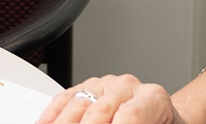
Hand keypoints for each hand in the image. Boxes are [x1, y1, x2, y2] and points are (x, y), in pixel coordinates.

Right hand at [37, 74, 179, 123]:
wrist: (160, 120)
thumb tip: (116, 122)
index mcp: (153, 98)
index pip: (131, 114)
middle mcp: (128, 86)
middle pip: (99, 111)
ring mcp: (105, 84)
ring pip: (78, 104)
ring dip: (64, 121)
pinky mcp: (87, 88)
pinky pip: (65, 99)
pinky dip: (53, 114)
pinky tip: (45, 123)